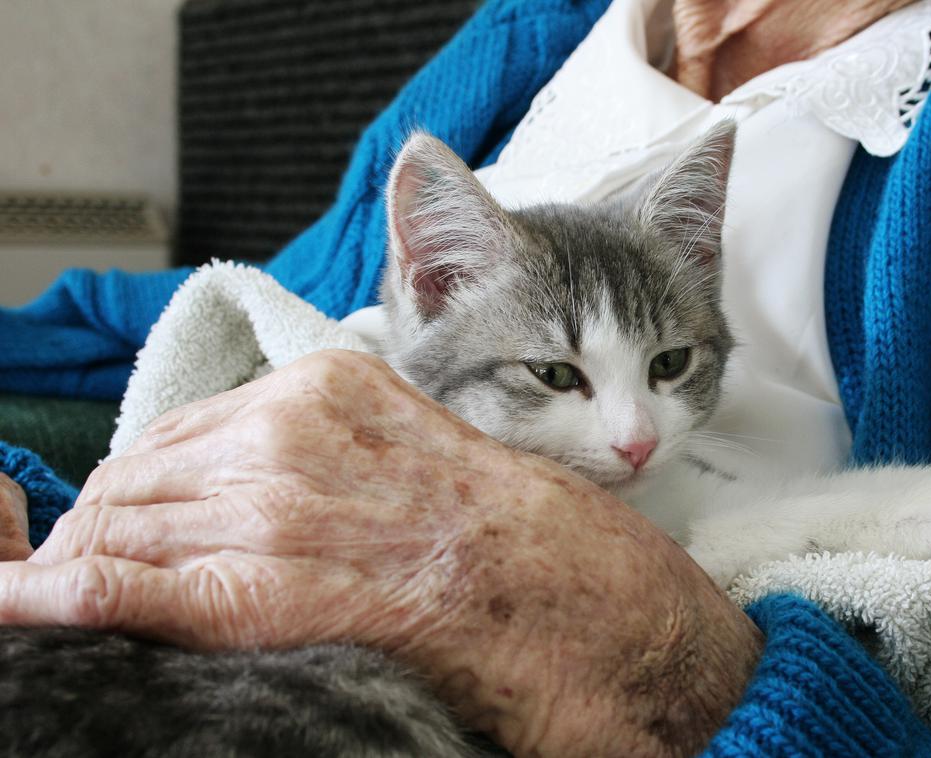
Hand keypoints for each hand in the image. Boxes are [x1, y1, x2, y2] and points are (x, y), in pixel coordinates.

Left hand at [0, 350, 760, 756]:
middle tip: (101, 577)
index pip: (172, 438)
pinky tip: (31, 608)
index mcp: (322, 391)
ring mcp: (279, 506)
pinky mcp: (276, 583)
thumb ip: (325, 444)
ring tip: (92, 603)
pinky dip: (73, 598)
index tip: (120, 533)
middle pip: (137, 483)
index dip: (134, 495)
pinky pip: (142, 588)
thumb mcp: (409, 445)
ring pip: (125, 532)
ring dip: (91, 570)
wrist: (563, 594)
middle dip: (106, 534)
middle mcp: (288, 434)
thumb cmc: (499, 527)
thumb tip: (238, 473)